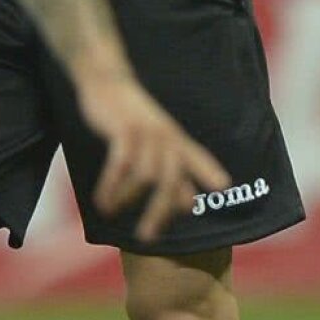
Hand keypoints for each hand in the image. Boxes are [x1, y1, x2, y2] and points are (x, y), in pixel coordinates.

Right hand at [77, 73, 229, 241]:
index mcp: (176, 140)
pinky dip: (111, 185)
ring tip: (111, 213)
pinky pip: (121, 164)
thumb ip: (173, 171)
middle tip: (146, 238)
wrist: (107, 81)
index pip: (196, 158)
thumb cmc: (132, 116)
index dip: (208, 172)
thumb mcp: (157, 142)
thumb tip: (188, 205)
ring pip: (145, 176)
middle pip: (170, 180)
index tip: (218, 190)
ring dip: (127, 198)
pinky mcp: (124, 130)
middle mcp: (165, 138)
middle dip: (159, 211)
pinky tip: (101, 201)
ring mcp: (145, 134)